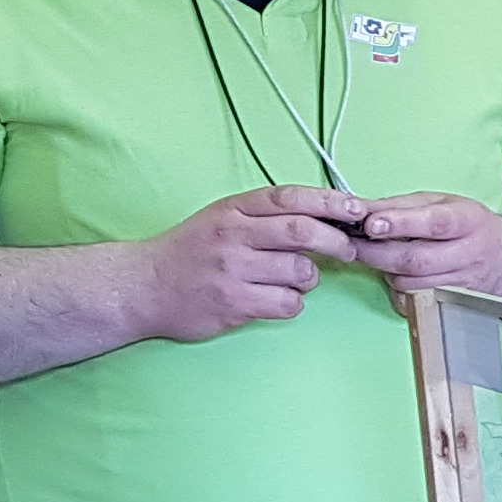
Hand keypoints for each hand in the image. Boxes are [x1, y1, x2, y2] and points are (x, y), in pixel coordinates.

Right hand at [134, 186, 366, 341]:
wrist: (142, 286)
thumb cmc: (191, 251)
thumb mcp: (223, 218)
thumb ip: (267, 214)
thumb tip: (327, 214)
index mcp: (234, 209)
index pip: (291, 197)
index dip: (331, 202)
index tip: (358, 209)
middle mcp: (233, 235)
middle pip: (304, 232)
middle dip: (336, 242)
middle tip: (347, 250)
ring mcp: (233, 270)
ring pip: (301, 272)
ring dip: (308, 278)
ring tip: (289, 279)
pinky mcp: (234, 303)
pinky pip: (288, 303)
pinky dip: (291, 303)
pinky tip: (273, 298)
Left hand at [343, 189, 501, 291]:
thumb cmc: (468, 224)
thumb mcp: (440, 202)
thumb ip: (400, 205)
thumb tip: (362, 208)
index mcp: (467, 220)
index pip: (433, 223)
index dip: (400, 224)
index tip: (372, 224)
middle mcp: (468, 252)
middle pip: (416, 259)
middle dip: (377, 253)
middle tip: (353, 245)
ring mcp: (463, 281)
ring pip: (411, 283)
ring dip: (386, 271)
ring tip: (376, 256)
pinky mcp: (454, 301)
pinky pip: (416, 299)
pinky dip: (398, 288)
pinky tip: (397, 274)